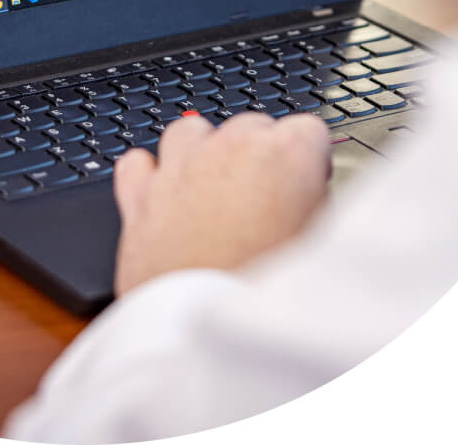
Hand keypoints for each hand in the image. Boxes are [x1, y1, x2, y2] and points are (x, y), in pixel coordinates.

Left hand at [113, 111, 331, 296]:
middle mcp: (228, 149)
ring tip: (214, 189)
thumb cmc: (269, 295)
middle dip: (258, 153)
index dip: (309, 159)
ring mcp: (179, 168)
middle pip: (249, 124)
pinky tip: (162, 196)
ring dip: (202, 151)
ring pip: (189, 130)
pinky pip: (136, 162)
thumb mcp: (321, 247)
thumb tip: (314, 200)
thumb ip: (317, 208)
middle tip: (264, 198)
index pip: (306, 129)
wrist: (207, 333)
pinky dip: (147, 175)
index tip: (306, 182)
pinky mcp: (139, 196)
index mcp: (284, 155)